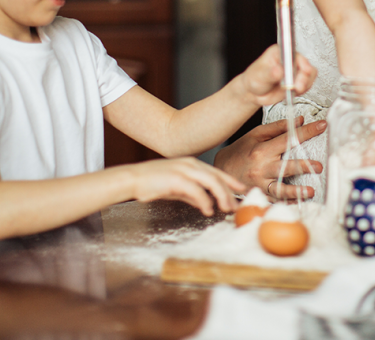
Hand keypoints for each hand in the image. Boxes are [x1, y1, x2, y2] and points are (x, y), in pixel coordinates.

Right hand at [127, 157, 245, 215]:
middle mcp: (191, 164)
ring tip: (226, 208)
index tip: (241, 190)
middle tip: (235, 206)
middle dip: (230, 192)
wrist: (132, 179)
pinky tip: (208, 210)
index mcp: (192, 164)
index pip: (217, 172)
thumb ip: (192, 193)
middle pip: (218, 177)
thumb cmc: (152, 182)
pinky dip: (205, 201)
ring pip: (212, 182)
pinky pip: (197, 191)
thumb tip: (206, 202)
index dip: (231, 181)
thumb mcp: (177, 187)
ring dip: (221, 196)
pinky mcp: (177, 179)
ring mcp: (184, 170)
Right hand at [214, 117, 325, 200]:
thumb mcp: (255, 135)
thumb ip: (278, 127)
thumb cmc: (240, 151)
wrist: (220, 171)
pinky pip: (273, 201)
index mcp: (262, 149)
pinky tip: (296, 203)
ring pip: (279, 188)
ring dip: (295, 191)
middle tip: (318, 166)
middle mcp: (262, 167)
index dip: (306, 131)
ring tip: (310, 192)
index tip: (322, 126)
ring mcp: (260, 184)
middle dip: (303, 166)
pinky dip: (284, 203)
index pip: (288, 138)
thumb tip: (299, 120)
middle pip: (285, 166)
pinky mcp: (259, 195)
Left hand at [240, 45, 316, 106]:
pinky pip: (308, 84)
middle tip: (297, 87)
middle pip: (305, 64)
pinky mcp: (298, 80)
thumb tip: (279, 70)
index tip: (304, 70)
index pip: (293, 53)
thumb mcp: (259, 75)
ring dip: (305, 84)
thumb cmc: (255, 79)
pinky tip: (294, 92)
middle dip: (304, 77)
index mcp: (279, 52)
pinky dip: (303, 90)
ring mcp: (295, 70)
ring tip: (294, 90)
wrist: (255, 92)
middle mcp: (289, 59)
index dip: (300, 61)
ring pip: (309, 75)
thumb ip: (270, 73)